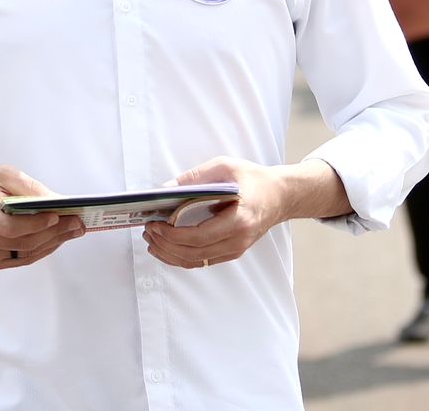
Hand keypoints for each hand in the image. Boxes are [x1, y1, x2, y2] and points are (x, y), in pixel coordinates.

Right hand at [0, 165, 84, 268]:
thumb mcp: (0, 173)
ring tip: (74, 230)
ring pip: (26, 253)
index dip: (36, 224)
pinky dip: (41, 249)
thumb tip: (56, 201)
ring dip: (53, 242)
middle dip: (55, 233)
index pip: (11, 227)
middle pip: (24, 242)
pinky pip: (21, 258)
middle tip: (78, 224)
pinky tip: (56, 238)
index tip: (58, 216)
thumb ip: (27, 187)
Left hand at [143, 156, 288, 269]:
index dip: (172, 235)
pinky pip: (201, 261)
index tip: (155, 224)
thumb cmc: (254, 179)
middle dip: (165, 244)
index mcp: (238, 220)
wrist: (280, 195)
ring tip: (151, 239)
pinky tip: (166, 247)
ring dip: (169, 254)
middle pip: (193, 253)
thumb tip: (164, 189)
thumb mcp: (225, 167)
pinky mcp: (231, 252)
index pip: (199, 236)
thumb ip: (194, 178)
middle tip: (148, 230)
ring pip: (195, 261)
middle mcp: (237, 240)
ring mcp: (235, 249)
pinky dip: (180, 257)